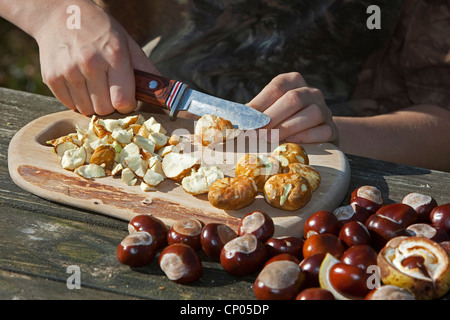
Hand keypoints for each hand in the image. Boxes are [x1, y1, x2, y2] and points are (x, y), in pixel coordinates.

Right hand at [34, 1, 157, 115]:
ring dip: (93, 104)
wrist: (59, 14)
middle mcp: (90, 64)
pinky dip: (77, 100)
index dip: (127, 104)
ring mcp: (68, 71)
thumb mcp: (128, 44)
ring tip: (93, 84)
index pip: (123, 101)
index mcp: (114, 55)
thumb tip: (166, 95)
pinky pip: (70, 106)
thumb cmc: (101, 31)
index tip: (125, 98)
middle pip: (105, 109)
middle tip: (108, 89)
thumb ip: (146, 71)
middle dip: (110, 105)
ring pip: (87, 110)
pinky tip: (79, 83)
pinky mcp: (52, 78)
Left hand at [248, 72, 337, 144]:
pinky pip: (322, 131)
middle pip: (293, 99)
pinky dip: (304, 138)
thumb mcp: (268, 112)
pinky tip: (288, 144)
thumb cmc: (282, 122)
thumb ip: (253, 114)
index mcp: (293, 82)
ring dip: (286, 128)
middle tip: (255, 133)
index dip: (260, 103)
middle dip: (272, 117)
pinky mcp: (332, 129)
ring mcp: (325, 110)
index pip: (277, 87)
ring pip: (310, 113)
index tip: (244, 120)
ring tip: (268, 139)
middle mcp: (311, 92)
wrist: (313, 135)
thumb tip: (230, 121)